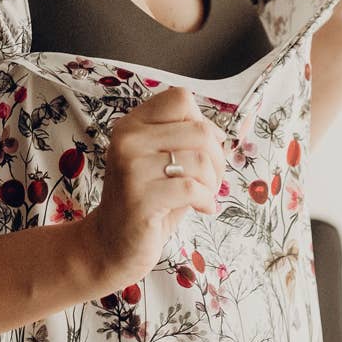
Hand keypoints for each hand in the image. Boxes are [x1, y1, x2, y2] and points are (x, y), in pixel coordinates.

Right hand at [80, 87, 224, 293]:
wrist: (110, 244)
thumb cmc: (147, 201)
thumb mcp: (163, 162)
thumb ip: (188, 142)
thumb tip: (231, 130)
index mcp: (132, 125)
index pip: (180, 98)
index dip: (203, 122)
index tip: (203, 148)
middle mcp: (128, 140)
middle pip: (199, 130)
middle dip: (217, 158)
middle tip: (211, 180)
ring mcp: (131, 168)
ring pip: (199, 160)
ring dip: (212, 183)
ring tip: (203, 196)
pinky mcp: (140, 198)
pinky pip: (192, 189)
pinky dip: (206, 200)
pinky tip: (201, 208)